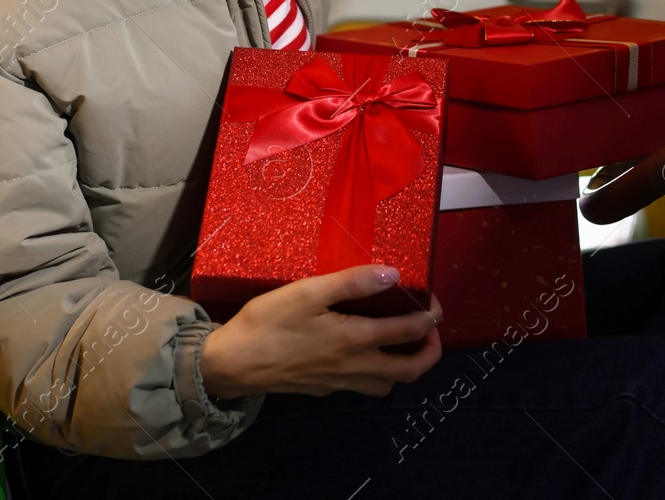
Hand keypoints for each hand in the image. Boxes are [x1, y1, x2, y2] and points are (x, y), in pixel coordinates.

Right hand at [200, 264, 442, 398]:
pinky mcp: (323, 390)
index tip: (434, 304)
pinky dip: (376, 374)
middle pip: (409, 371)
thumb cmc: (268, 322)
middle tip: (431, 332)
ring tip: (402, 343)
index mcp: (355, 340)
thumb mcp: (308, 292)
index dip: (430, 318)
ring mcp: (339, 383)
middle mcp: (354, 367)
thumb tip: (393, 274)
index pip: (409, 333)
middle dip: (430, 352)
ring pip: (386, 385)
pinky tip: (364, 354)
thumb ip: (352, 283)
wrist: (230, 364)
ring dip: (404, 367)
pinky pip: (362, 387)